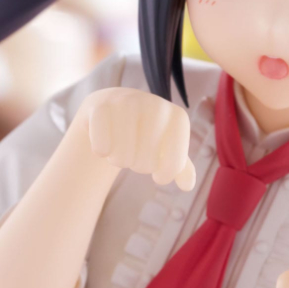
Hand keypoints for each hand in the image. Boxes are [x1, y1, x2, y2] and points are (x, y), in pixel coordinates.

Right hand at [82, 87, 196, 190]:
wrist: (113, 108)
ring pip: (123, 152)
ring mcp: (128, 101)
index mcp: (178, 117)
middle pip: (147, 160)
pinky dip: (101, 150)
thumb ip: (180, 167)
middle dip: (140, 167)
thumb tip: (188, 186)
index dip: (167, 174)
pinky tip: (103, 148)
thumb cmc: (145, 133)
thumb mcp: (166, 147)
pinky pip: (101, 141)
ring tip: (120, 153)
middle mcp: (155, 105)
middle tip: (136, 158)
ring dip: (119, 160)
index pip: (176, 161)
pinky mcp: (101, 104)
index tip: (160, 177)